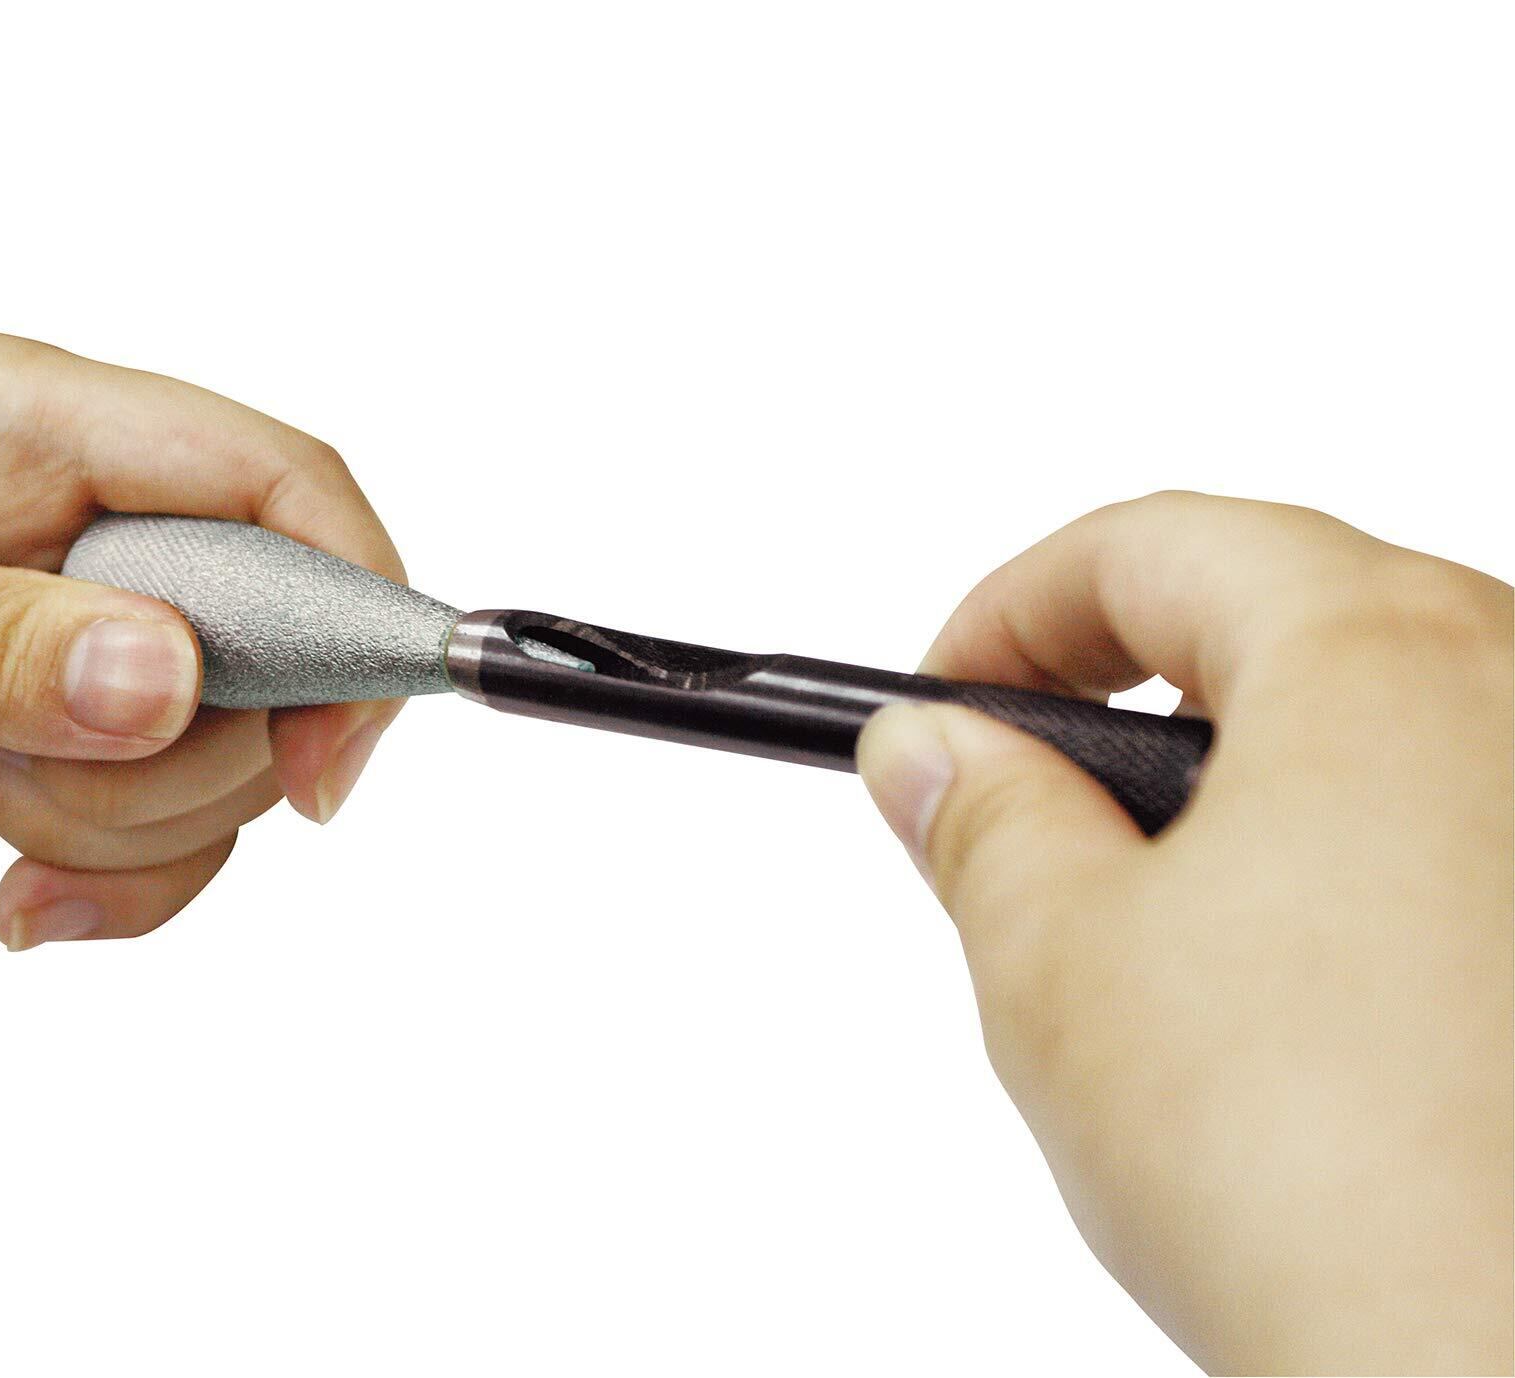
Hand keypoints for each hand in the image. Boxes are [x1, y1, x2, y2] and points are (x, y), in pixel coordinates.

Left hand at [0, 333, 406, 948]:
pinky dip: (94, 870)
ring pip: (200, 757)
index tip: (319, 773)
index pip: (280, 489)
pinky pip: (126, 807)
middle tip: (24, 786)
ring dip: (119, 833)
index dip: (349, 620)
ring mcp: (48, 617)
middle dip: (179, 773)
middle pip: (262, 660)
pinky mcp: (14, 704)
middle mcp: (72, 517)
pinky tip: (11, 896)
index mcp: (37, 423)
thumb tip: (172, 682)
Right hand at [856, 493, 1511, 1373]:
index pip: (1156, 545)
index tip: (943, 699)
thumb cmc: (1329, 1178)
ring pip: (1381, 726)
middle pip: (1281, 615)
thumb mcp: (1059, 964)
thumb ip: (976, 818)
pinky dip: (1355, 858)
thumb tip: (930, 751)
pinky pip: (1461, 828)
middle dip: (1122, 687)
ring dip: (1242, 776)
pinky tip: (1293, 988)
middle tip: (1019, 797)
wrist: (1494, 1366)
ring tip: (1146, 914)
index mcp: (1381, 657)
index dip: (1011, 610)